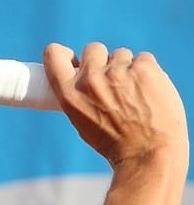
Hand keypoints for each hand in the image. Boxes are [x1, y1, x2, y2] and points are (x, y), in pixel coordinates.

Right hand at [43, 42, 187, 168]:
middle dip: (103, 61)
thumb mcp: (81, 121)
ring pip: (121, 54)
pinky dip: (148, 72)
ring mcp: (117, 72)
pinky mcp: (144, 69)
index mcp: (69, 94)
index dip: (65, 53)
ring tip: (136, 94)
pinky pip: (144, 59)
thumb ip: (78, 94)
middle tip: (114, 82)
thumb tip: (82, 72)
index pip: (53, 54)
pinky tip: (151, 92)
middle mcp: (90, 80)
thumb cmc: (115, 143)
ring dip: (128, 68)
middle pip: (93, 49)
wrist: (149, 154)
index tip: (75, 59)